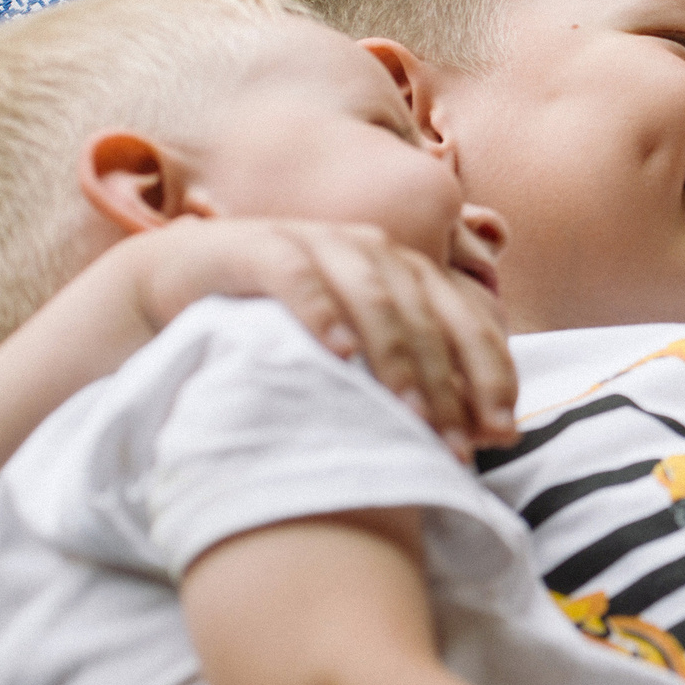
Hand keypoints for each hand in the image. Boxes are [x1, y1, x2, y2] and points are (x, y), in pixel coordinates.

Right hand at [121, 219, 516, 459]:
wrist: (180, 286)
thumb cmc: (279, 331)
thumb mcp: (353, 356)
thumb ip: (409, 382)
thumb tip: (482, 439)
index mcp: (409, 275)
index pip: (469, 322)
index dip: (491, 375)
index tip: (503, 434)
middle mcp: (374, 252)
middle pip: (431, 314)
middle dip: (450, 382)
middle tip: (456, 441)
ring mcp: (319, 243)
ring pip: (375, 295)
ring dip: (396, 354)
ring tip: (409, 410)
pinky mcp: (261, 248)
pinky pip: (298, 276)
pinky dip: (321, 311)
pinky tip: (337, 352)